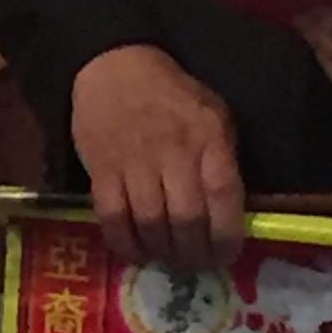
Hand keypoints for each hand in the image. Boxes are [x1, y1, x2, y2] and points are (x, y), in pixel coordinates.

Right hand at [69, 42, 245, 266]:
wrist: (115, 67)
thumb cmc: (174, 96)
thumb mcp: (215, 115)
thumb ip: (223, 158)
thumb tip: (230, 211)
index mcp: (208, 139)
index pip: (223, 197)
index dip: (227, 236)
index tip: (227, 255)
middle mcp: (173, 153)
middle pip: (186, 218)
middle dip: (194, 253)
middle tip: (196, 265)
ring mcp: (134, 162)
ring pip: (150, 223)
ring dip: (162, 252)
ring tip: (169, 259)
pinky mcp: (101, 169)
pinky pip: (111, 216)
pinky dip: (124, 242)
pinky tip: (135, 251)